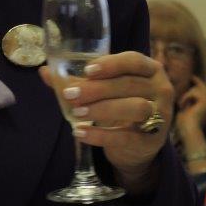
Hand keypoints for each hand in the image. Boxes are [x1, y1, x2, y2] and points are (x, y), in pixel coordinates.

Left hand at [40, 52, 173, 178]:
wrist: (138, 144)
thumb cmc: (120, 105)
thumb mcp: (105, 90)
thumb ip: (78, 81)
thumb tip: (45, 71)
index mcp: (150, 70)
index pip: (134, 60)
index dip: (110, 64)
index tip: (87, 70)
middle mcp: (161, 89)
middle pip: (129, 85)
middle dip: (97, 89)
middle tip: (70, 95)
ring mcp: (160, 115)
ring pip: (135, 107)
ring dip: (102, 109)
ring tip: (77, 113)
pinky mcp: (151, 140)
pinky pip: (126, 136)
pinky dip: (100, 135)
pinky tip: (80, 133)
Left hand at [176, 75, 205, 131]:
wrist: (188, 128)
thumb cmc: (184, 122)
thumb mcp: (186, 108)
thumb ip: (188, 100)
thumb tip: (184, 91)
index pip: (204, 91)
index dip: (198, 83)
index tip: (192, 77)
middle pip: (203, 87)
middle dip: (196, 81)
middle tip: (191, 76)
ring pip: (196, 90)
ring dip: (186, 96)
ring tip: (181, 105)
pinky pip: (193, 93)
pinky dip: (186, 98)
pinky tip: (183, 105)